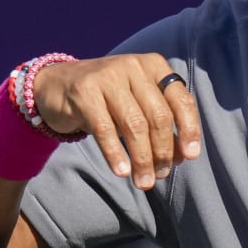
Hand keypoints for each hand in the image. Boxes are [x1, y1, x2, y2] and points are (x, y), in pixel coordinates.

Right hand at [32, 53, 201, 190]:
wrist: (57, 84)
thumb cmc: (107, 98)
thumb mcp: (137, 102)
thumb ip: (159, 123)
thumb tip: (182, 156)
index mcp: (154, 65)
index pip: (181, 99)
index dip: (189, 130)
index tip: (190, 156)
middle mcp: (133, 66)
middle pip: (158, 116)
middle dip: (163, 151)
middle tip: (160, 175)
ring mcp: (108, 76)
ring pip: (134, 125)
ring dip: (142, 159)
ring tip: (143, 182)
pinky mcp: (84, 91)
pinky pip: (105, 129)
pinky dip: (115, 154)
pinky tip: (121, 172)